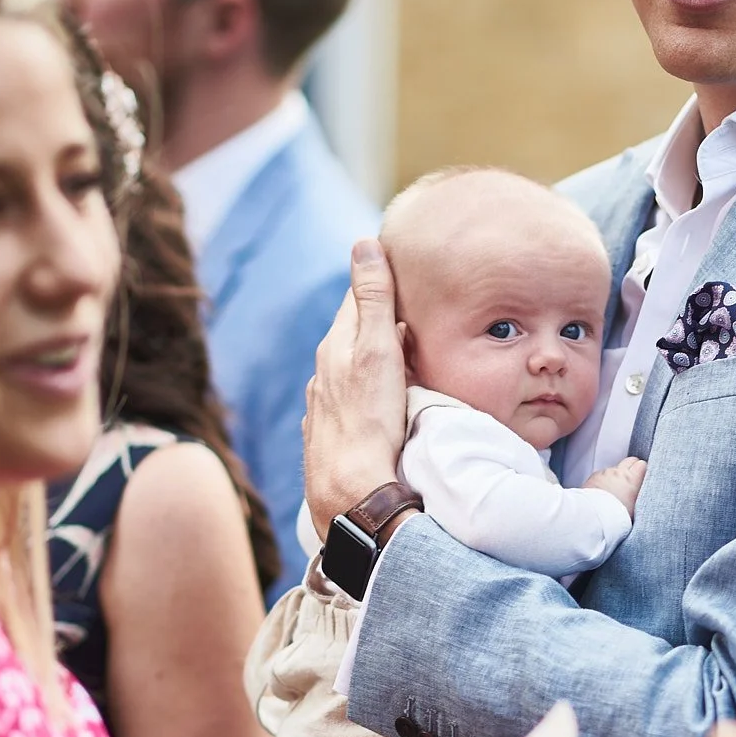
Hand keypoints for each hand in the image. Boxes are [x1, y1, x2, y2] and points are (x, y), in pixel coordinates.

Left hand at [305, 239, 409, 535]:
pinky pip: (351, 397)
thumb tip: (364, 244)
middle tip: (411, 304)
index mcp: (337, 346)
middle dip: (378, 316)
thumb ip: (374, 300)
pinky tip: (382, 396)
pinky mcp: (333, 431)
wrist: (350, 492)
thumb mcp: (377, 352)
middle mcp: (325, 371)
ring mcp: (326, 403)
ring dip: (374, 354)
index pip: (357, 298)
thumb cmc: (369, 421)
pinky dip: (368, 386)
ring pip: (352, 366)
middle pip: (354, 332)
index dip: (379, 280)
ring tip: (403, 348)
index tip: (400, 265)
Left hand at [584, 458, 646, 515]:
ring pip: (615, 469)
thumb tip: (640, 490)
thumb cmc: (616, 515)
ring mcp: (605, 473)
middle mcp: (618, 472)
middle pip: (630, 461)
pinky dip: (604, 480)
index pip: (642, 465)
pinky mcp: (594, 476)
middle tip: (631, 481)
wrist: (595, 515)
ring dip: (616, 476)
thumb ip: (638, 493)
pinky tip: (603, 491)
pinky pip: (602, 474)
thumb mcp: (635, 506)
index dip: (643, 470)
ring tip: (614, 490)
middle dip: (631, 468)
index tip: (642, 478)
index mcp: (632, 479)